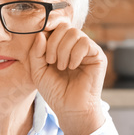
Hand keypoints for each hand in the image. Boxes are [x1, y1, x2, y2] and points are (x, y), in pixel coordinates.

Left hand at [28, 19, 106, 134]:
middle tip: (50, 61)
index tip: (40, 34)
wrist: (70, 108)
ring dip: (63, 50)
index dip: (48, 26)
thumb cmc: (55, 91)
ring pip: (74, 33)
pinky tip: (73, 66)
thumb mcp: (38, 71)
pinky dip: (75, 54)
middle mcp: (74, 45)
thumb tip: (41, 33)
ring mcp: (87, 50)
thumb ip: (36, 52)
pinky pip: (85, 43)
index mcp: (61, 46)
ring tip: (61, 67)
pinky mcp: (97, 56)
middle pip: (64, 26)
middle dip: (53, 42)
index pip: (55, 26)